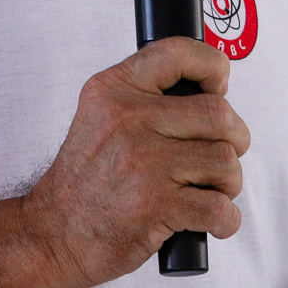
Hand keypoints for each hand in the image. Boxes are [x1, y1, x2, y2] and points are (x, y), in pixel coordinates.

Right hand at [19, 38, 250, 287]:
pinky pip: (220, 207)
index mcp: (114, 90)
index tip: (218, 88)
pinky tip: (209, 221)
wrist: (53, 234)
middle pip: (219, 113)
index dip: (212, 66)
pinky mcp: (155, 206)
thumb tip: (211, 89)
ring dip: (228, 183)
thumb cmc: (85, 181)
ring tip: (206, 191)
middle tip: (218, 158)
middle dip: (234, 139)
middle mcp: (127, 120)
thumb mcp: (99, 116)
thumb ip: (144, 96)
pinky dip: (226, 220)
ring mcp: (142, 163)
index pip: (177, 52)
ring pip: (225, 161)